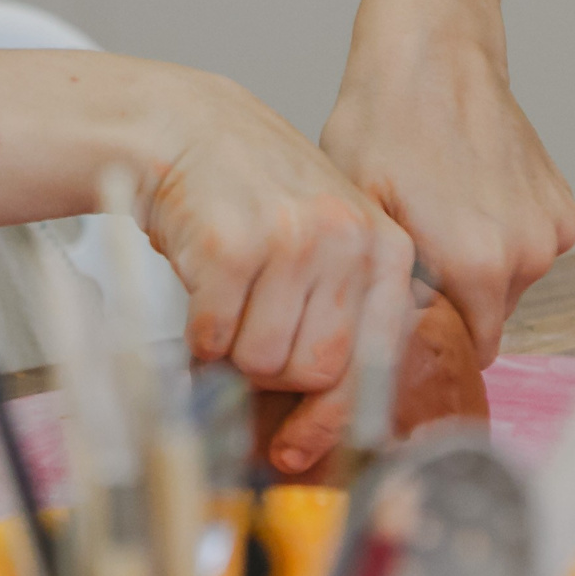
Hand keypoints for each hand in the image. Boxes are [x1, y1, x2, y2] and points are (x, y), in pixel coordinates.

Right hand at [136, 71, 415, 474]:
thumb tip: (337, 418)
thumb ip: (347, 309)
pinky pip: (215, 336)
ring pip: (263, 362)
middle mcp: (349, 240)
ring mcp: (292, 240)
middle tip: (246, 344)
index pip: (376, 363)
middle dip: (272, 376)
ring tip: (226, 304)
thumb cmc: (256, 194)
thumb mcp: (329, 237)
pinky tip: (200, 292)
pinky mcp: (232, 246)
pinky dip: (198, 334)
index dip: (333, 418)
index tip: (297, 447)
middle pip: (316, 371)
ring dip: (232, 353)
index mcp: (386, 247)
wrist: (187, 128)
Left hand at [319, 1, 574, 366]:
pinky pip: (529, 250)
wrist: (434, 54)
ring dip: (476, 267)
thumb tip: (376, 342)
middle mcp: (526, 258)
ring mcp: (551, 232)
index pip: (462, 348)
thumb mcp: (358, 211)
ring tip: (437, 215)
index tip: (403, 304)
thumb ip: (378, 286)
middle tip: (413, 250)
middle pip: (485, 319)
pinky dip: (503, 237)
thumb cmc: (382, 122)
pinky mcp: (564, 209)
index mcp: (475, 269)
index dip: (428, 334)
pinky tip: (468, 197)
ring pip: (507, 285)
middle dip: (451, 300)